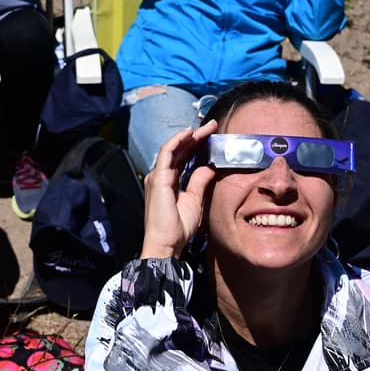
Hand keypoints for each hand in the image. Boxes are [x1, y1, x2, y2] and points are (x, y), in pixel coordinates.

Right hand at [140, 119, 218, 259]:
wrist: (166, 244)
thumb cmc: (177, 228)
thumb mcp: (195, 201)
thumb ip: (200, 182)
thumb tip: (210, 167)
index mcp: (168, 181)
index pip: (183, 157)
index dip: (196, 145)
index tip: (211, 136)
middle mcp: (160, 176)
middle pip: (179, 150)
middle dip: (195, 137)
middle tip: (212, 126)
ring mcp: (157, 176)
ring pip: (174, 148)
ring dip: (189, 136)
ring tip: (205, 127)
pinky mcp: (158, 178)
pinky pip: (168, 153)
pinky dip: (178, 141)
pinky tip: (189, 133)